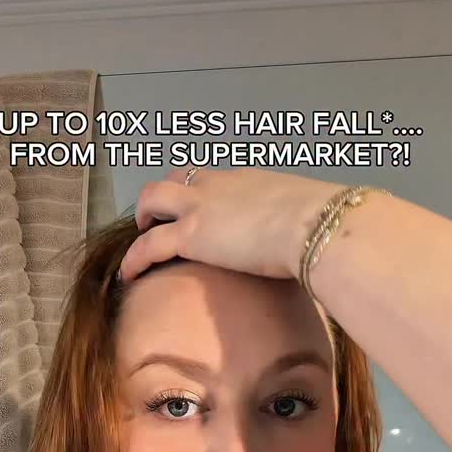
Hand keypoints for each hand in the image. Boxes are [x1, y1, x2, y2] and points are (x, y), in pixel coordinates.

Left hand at [118, 166, 344, 284]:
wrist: (316, 226)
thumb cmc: (324, 225)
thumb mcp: (311, 218)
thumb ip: (301, 228)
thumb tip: (315, 246)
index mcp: (250, 181)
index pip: (215, 180)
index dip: (202, 193)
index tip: (202, 212)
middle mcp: (221, 185)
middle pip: (179, 178)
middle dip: (165, 196)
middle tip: (159, 219)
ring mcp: (202, 207)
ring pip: (154, 198)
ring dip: (144, 217)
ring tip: (139, 241)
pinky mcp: (190, 235)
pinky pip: (150, 244)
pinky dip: (135, 258)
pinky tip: (128, 274)